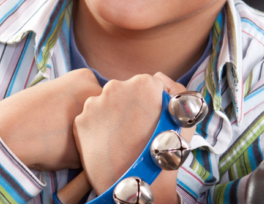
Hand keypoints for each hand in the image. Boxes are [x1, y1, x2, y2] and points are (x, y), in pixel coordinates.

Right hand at [0, 69, 101, 170]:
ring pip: (98, 135)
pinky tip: (59, 151)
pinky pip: (89, 154)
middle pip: (101, 114)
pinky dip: (76, 157)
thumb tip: (89, 112)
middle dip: (87, 124)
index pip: (95, 96)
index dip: (77, 108)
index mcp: (86, 76)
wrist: (9, 131)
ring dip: (84, 141)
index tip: (59, 111)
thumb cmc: (26, 111)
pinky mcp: (91, 144)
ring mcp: (97, 117)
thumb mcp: (55, 91)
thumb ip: (76, 97)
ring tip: (58, 138)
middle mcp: (97, 94)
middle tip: (58, 126)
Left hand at [73, 72, 194, 200]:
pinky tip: (108, 145)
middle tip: (135, 130)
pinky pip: (90, 120)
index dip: (150, 102)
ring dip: (111, 117)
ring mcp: (95, 103)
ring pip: (104, 105)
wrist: (138, 182)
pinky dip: (97, 130)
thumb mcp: (183, 114)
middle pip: (123, 92)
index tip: (150, 118)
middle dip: (127, 106)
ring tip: (120, 140)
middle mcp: (116, 86)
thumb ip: (174, 88)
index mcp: (144, 82)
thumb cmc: (166, 149)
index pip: (146, 85)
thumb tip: (158, 80)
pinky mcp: (80, 121)